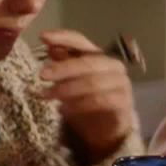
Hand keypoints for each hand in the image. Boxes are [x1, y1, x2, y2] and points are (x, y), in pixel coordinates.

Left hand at [34, 29, 137, 160]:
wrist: (106, 129)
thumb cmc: (86, 100)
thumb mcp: (70, 81)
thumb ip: (62, 62)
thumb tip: (49, 45)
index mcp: (98, 56)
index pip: (80, 41)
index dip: (62, 37)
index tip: (42, 36)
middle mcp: (112, 66)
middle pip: (86, 62)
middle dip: (62, 68)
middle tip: (42, 75)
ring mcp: (121, 83)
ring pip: (92, 83)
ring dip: (66, 89)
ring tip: (47, 96)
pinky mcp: (123, 102)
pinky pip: (100, 101)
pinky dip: (79, 105)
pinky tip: (62, 109)